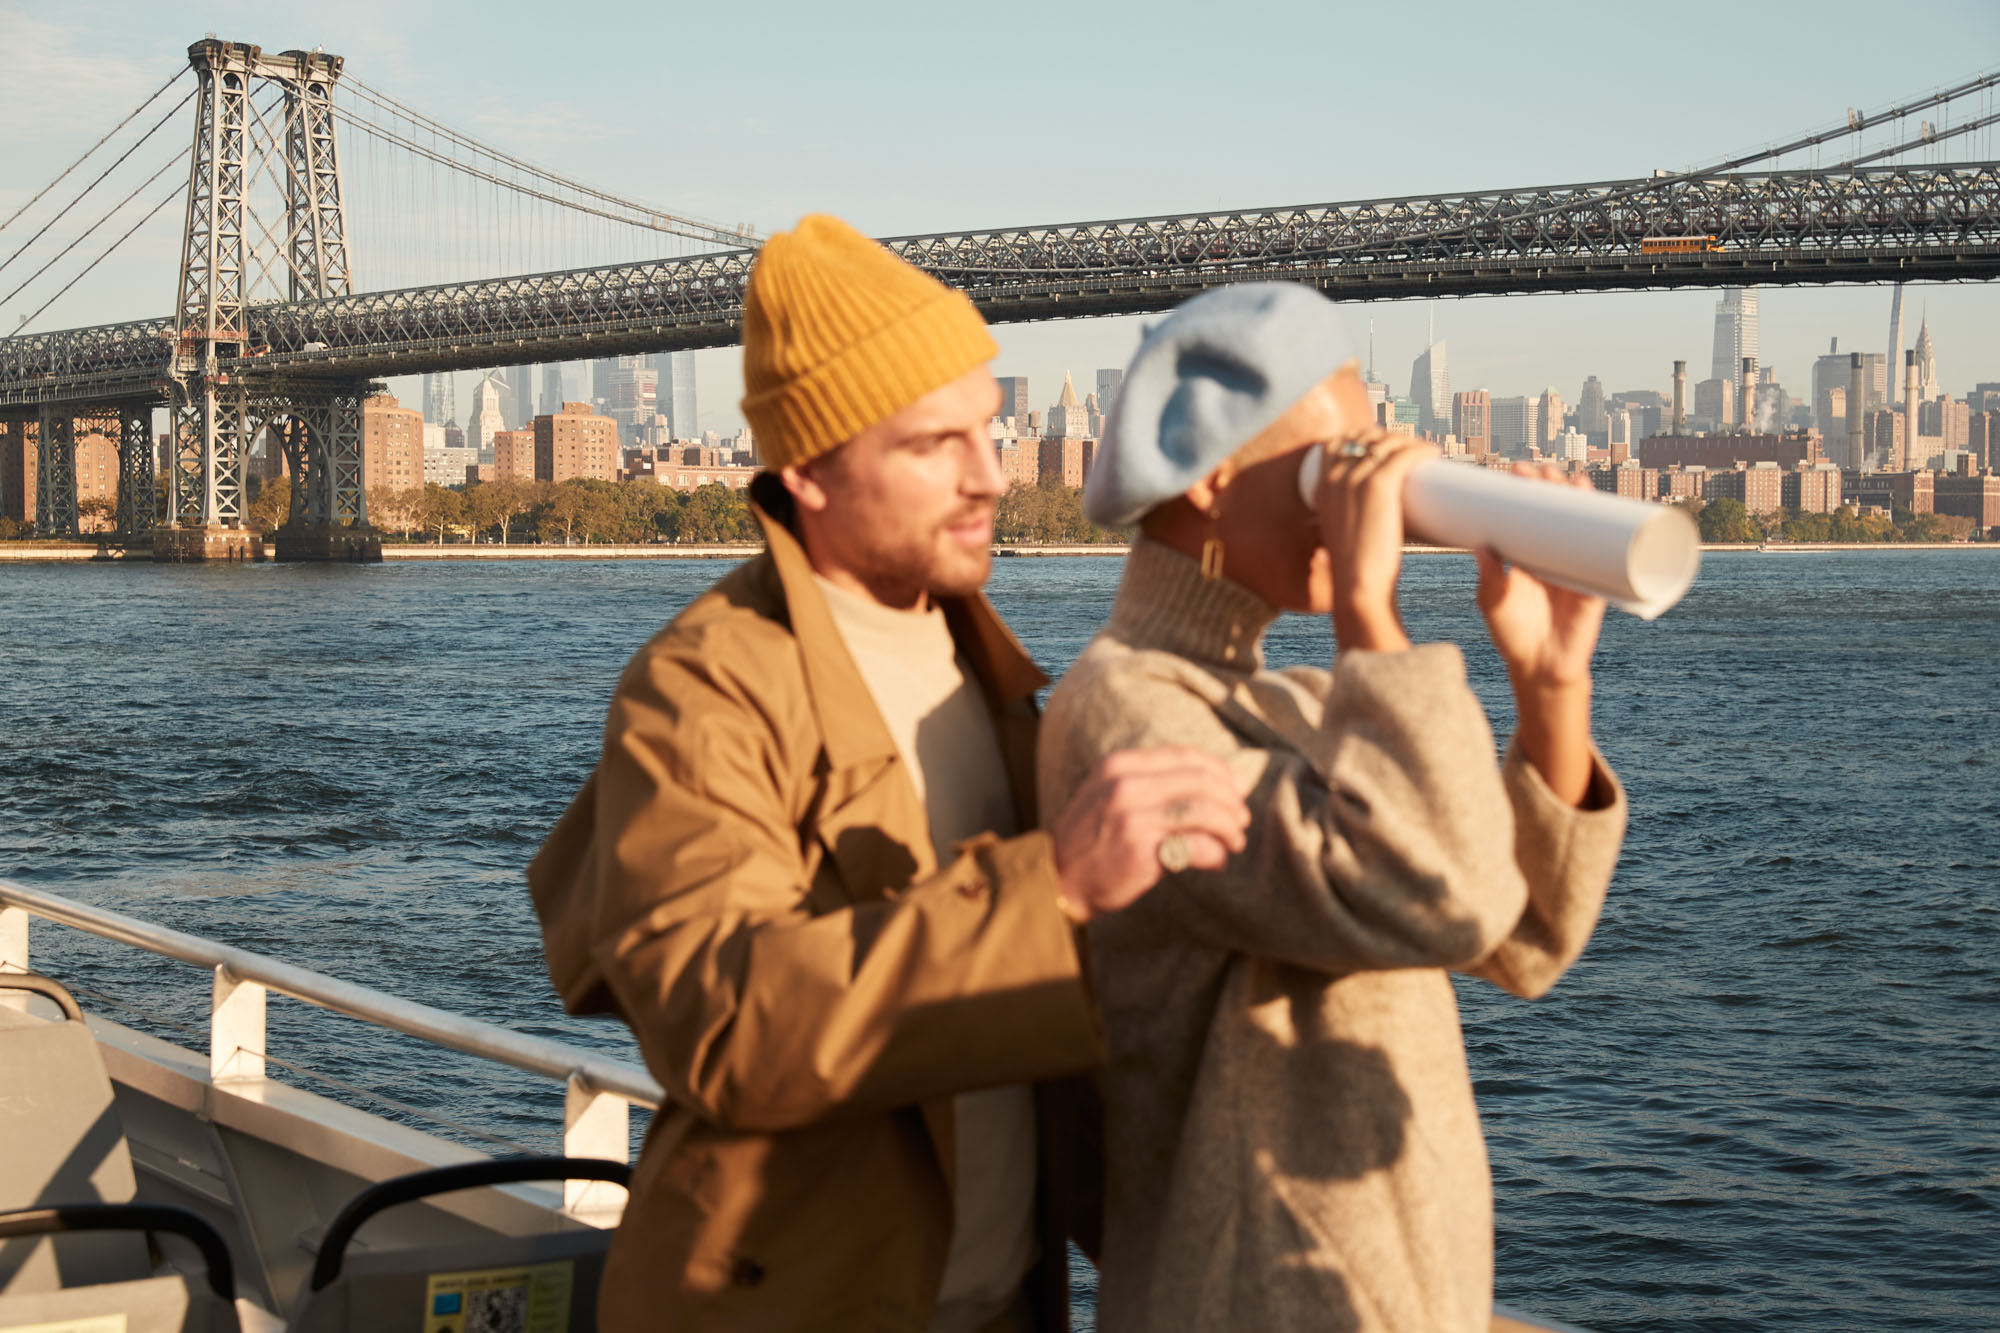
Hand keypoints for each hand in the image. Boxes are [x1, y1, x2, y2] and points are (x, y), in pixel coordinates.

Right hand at [1050, 748, 1249, 922]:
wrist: (1058, 878)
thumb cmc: (1091, 838)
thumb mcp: (1107, 793)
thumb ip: (1148, 781)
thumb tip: (1211, 781)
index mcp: (1120, 764)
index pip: (1185, 756)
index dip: (1219, 770)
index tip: (1237, 788)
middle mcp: (1126, 784)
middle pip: (1202, 782)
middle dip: (1231, 801)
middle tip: (1242, 820)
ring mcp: (1134, 816)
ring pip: (1206, 812)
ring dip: (1230, 828)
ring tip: (1235, 842)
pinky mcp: (1143, 850)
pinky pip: (1198, 846)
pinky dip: (1217, 854)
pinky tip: (1218, 862)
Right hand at [1311, 433, 1436, 653]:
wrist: (1357, 587)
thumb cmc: (1356, 571)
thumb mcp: (1341, 538)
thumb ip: (1347, 526)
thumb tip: (1367, 527)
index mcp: (1322, 488)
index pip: (1337, 443)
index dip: (1361, 437)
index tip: (1383, 445)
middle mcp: (1336, 478)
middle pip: (1365, 437)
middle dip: (1389, 436)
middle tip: (1411, 451)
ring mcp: (1356, 479)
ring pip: (1387, 443)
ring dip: (1409, 441)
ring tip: (1426, 454)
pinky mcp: (1379, 487)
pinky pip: (1404, 455)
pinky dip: (1421, 449)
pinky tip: (1433, 453)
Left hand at [1475, 464, 1605, 805]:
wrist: (1539, 667)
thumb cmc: (1512, 634)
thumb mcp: (1493, 602)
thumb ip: (1489, 578)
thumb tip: (1481, 547)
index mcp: (1529, 555)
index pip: (1530, 515)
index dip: (1527, 492)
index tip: (1517, 471)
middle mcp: (1556, 556)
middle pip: (1559, 514)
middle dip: (1554, 489)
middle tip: (1544, 471)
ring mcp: (1579, 568)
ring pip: (1585, 527)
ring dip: (1583, 502)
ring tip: (1574, 480)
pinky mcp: (1598, 585)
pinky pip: (1612, 556)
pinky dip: (1615, 535)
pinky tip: (1615, 514)